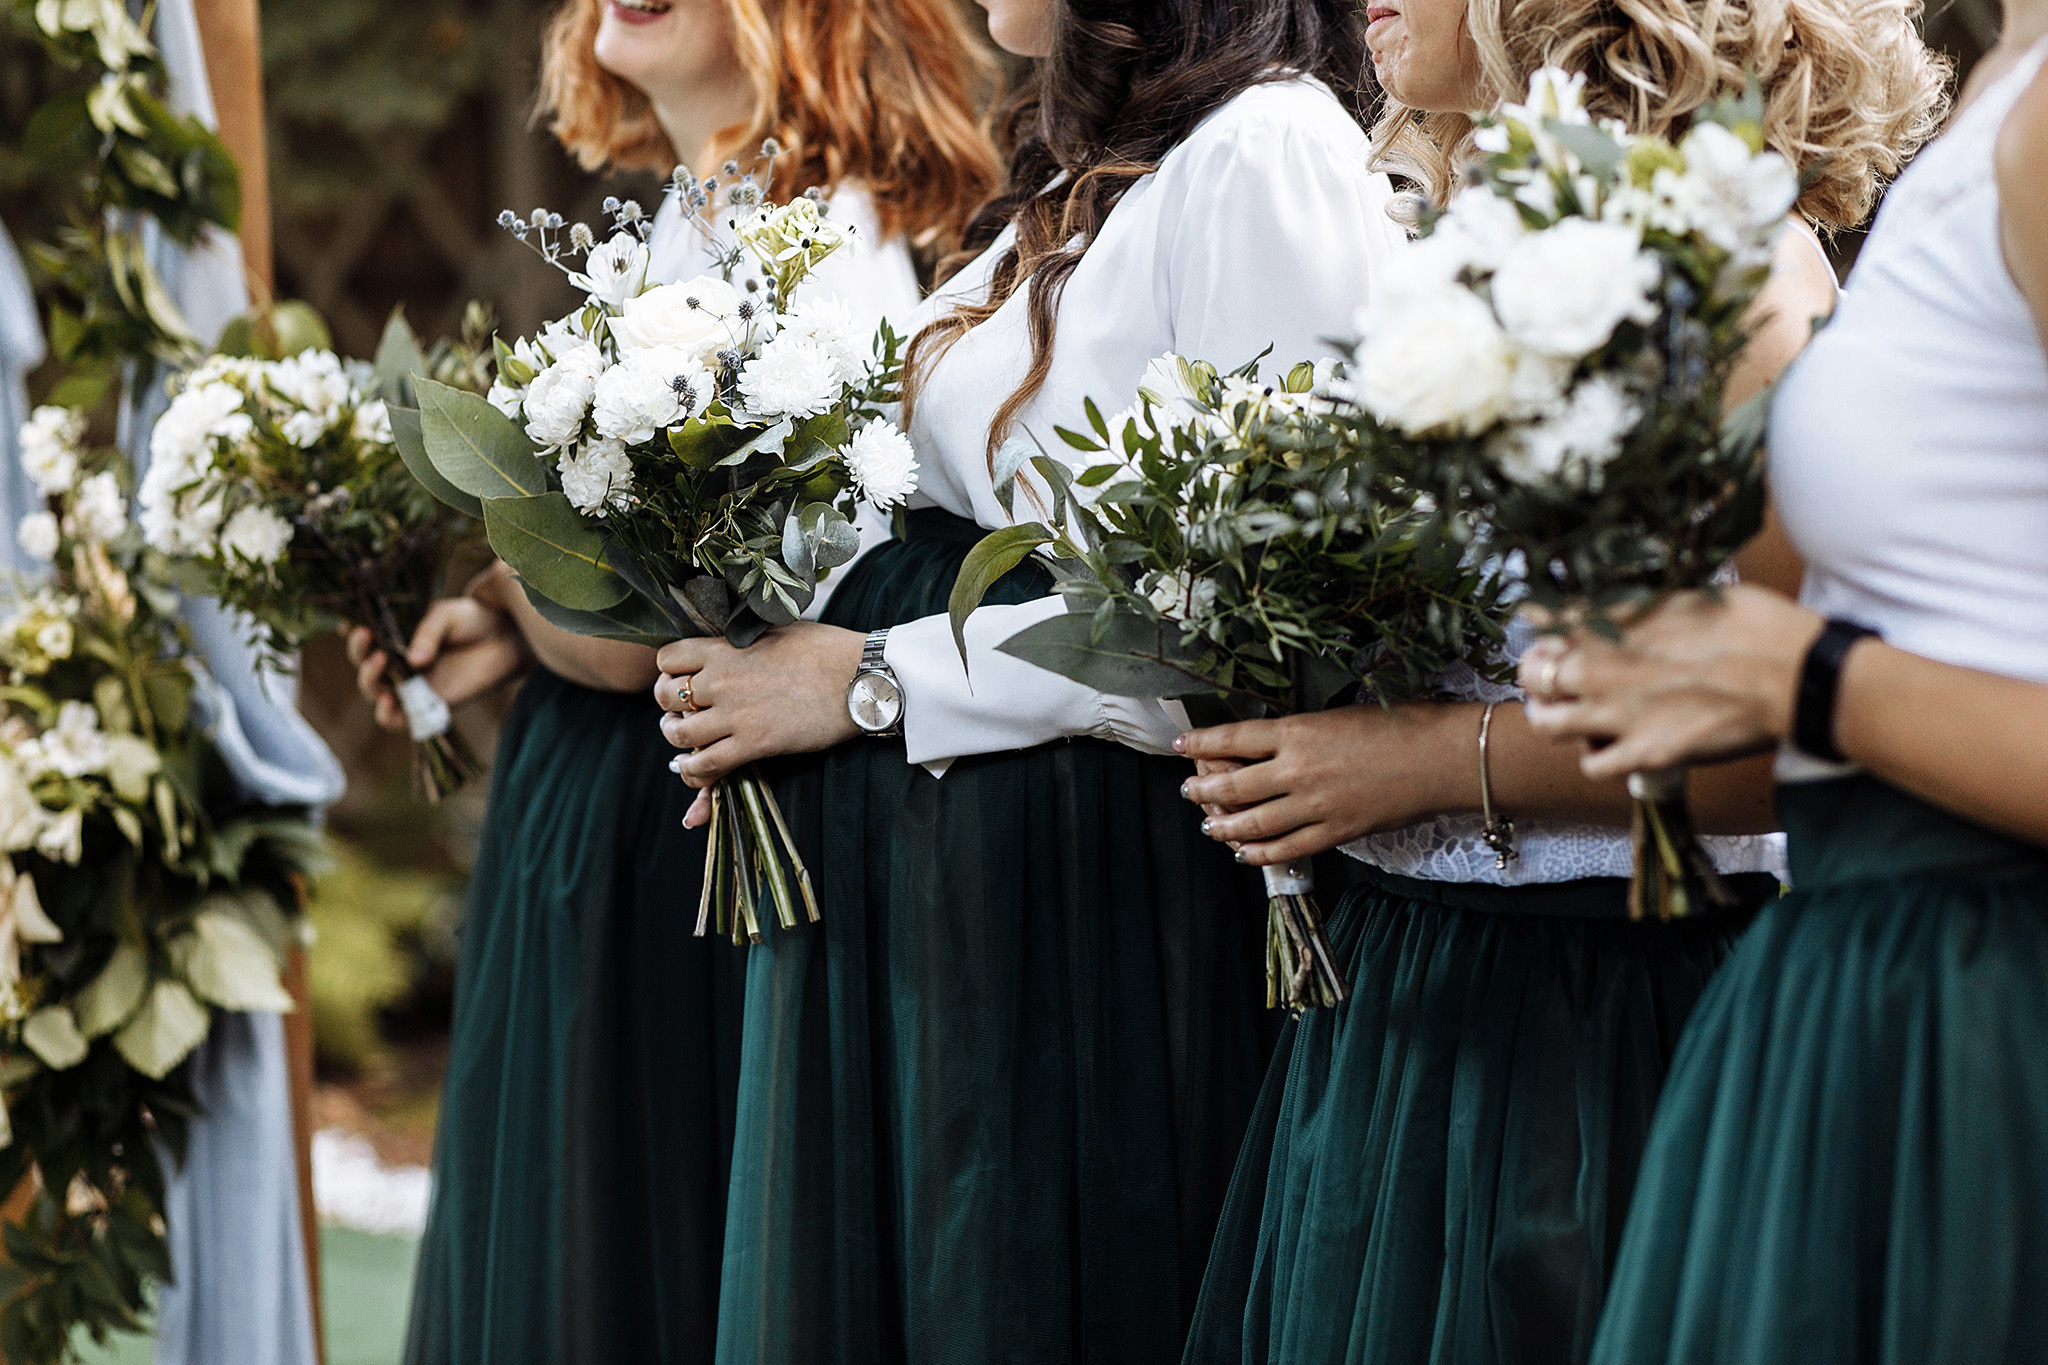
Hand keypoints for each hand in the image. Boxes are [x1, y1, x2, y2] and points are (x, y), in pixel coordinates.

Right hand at [345, 598, 530, 731]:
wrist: (508, 636)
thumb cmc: (474, 620)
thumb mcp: (446, 617)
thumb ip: (428, 634)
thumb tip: (414, 661)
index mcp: (398, 640)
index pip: (365, 643)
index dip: (354, 639)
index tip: (355, 629)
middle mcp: (401, 665)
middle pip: (366, 671)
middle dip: (361, 658)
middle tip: (375, 648)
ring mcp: (415, 686)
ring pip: (377, 695)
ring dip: (370, 684)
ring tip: (381, 665)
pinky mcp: (432, 705)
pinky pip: (401, 720)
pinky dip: (388, 715)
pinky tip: (390, 702)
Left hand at [653, 622, 866, 785]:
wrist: (860, 677)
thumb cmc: (827, 650)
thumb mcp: (776, 630)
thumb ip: (744, 641)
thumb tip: (732, 643)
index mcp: (725, 648)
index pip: (668, 658)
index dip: (669, 670)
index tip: (680, 677)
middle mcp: (722, 680)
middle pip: (666, 696)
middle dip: (668, 706)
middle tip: (682, 712)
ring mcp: (736, 714)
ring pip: (679, 734)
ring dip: (677, 739)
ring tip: (686, 741)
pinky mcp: (755, 743)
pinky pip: (706, 766)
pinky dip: (693, 772)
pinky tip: (695, 770)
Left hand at [1175, 704, 1475, 865]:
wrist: (1440, 758)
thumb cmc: (1400, 725)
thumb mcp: (1339, 716)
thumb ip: (1303, 733)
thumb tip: (1274, 745)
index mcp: (1297, 731)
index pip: (1233, 738)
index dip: (1201, 743)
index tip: (1181, 745)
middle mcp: (1296, 770)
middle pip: (1232, 785)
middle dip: (1203, 790)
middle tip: (1190, 791)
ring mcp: (1314, 805)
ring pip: (1252, 823)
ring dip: (1224, 827)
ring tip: (1210, 826)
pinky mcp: (1334, 832)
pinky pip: (1286, 848)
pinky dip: (1260, 854)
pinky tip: (1246, 854)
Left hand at [1518, 584, 1823, 779]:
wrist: (1792, 675)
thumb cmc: (1754, 625)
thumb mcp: (1689, 593)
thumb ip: (1642, 604)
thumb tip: (1624, 601)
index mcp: (1614, 621)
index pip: (1544, 618)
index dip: (1539, 624)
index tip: (1544, 628)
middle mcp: (1602, 667)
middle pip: (1532, 673)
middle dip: (1536, 673)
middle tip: (1551, 675)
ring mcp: (1616, 714)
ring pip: (1546, 723)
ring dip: (1552, 717)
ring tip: (1566, 715)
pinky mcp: (1642, 754)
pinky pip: (1590, 765)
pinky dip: (1596, 757)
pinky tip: (1610, 746)